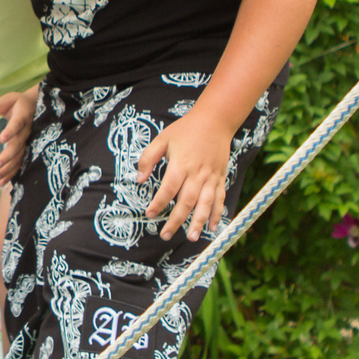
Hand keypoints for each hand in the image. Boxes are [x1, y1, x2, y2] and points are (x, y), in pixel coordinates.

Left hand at [0, 85, 37, 183]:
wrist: (36, 107)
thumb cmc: (19, 103)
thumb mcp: (10, 99)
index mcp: (22, 117)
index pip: (16, 124)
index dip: (10, 131)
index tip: (1, 139)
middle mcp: (26, 132)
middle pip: (18, 146)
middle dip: (7, 156)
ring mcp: (27, 142)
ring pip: (19, 158)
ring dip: (8, 169)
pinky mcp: (26, 150)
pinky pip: (20, 163)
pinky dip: (12, 173)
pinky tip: (2, 182)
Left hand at [136, 110, 237, 241]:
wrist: (215, 120)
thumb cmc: (186, 130)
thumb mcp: (163, 139)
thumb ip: (148, 158)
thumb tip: (139, 179)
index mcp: (181, 164)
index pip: (168, 189)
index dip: (158, 203)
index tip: (149, 214)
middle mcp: (197, 174)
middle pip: (186, 201)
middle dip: (176, 220)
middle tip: (165, 235)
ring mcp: (211, 177)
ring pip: (205, 204)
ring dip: (198, 222)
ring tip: (192, 238)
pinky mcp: (220, 178)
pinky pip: (220, 199)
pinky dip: (217, 213)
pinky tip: (213, 227)